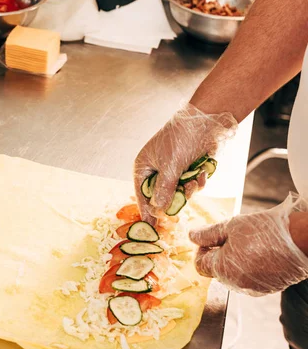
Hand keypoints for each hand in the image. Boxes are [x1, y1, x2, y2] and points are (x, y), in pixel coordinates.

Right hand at [134, 103, 236, 224]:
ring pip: (179, 192)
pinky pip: (191, 185)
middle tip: (182, 201)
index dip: (147, 210)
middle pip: (162, 196)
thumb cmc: (182, 139)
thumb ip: (164, 190)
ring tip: (194, 179)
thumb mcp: (171, 166)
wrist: (207, 122)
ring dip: (189, 189)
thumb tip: (159, 209)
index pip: (142, 193)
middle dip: (174, 197)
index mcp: (144, 166)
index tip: (152, 227)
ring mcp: (174, 170)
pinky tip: (203, 172)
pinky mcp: (189, 169)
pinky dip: (198, 181)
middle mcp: (157, 170)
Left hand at [190, 193, 307, 295]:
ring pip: (233, 275)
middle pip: (216, 270)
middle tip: (231, 236)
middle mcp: (236, 284)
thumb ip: (208, 234)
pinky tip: (261, 252)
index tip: (210, 237)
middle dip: (218, 254)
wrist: (301, 240)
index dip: (201, 250)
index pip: (199, 265)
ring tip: (249, 242)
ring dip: (234, 260)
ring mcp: (253, 288)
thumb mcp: (230, 226)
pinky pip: (250, 278)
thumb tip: (191, 236)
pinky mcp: (269, 288)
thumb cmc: (263, 231)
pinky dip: (250, 267)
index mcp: (222, 269)